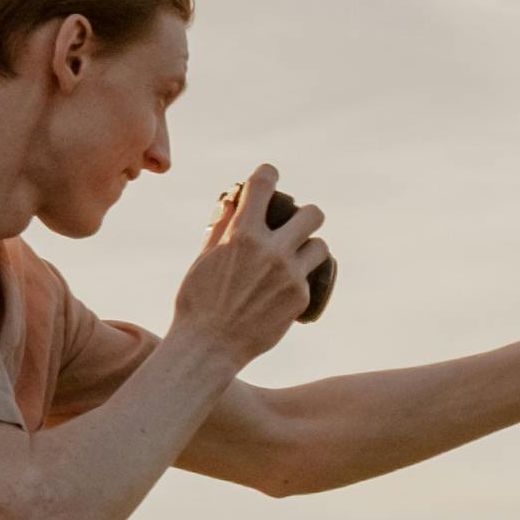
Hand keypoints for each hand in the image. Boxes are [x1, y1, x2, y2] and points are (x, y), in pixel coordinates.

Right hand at [176, 166, 323, 368]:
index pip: (263, 185)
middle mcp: (272, 250)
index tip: (271, 174)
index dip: (269, 173)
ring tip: (296, 258)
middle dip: (306, 215)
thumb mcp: (204, 258)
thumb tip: (233, 202)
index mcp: (242, 234)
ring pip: (320, 245)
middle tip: (297, 224)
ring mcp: (290, 274)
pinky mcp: (301, 297)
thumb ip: (222, 227)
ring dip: (310, 247)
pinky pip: (311, 276)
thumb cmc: (198, 301)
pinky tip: (288, 287)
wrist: (209, 345)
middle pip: (312, 214)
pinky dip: (302, 278)